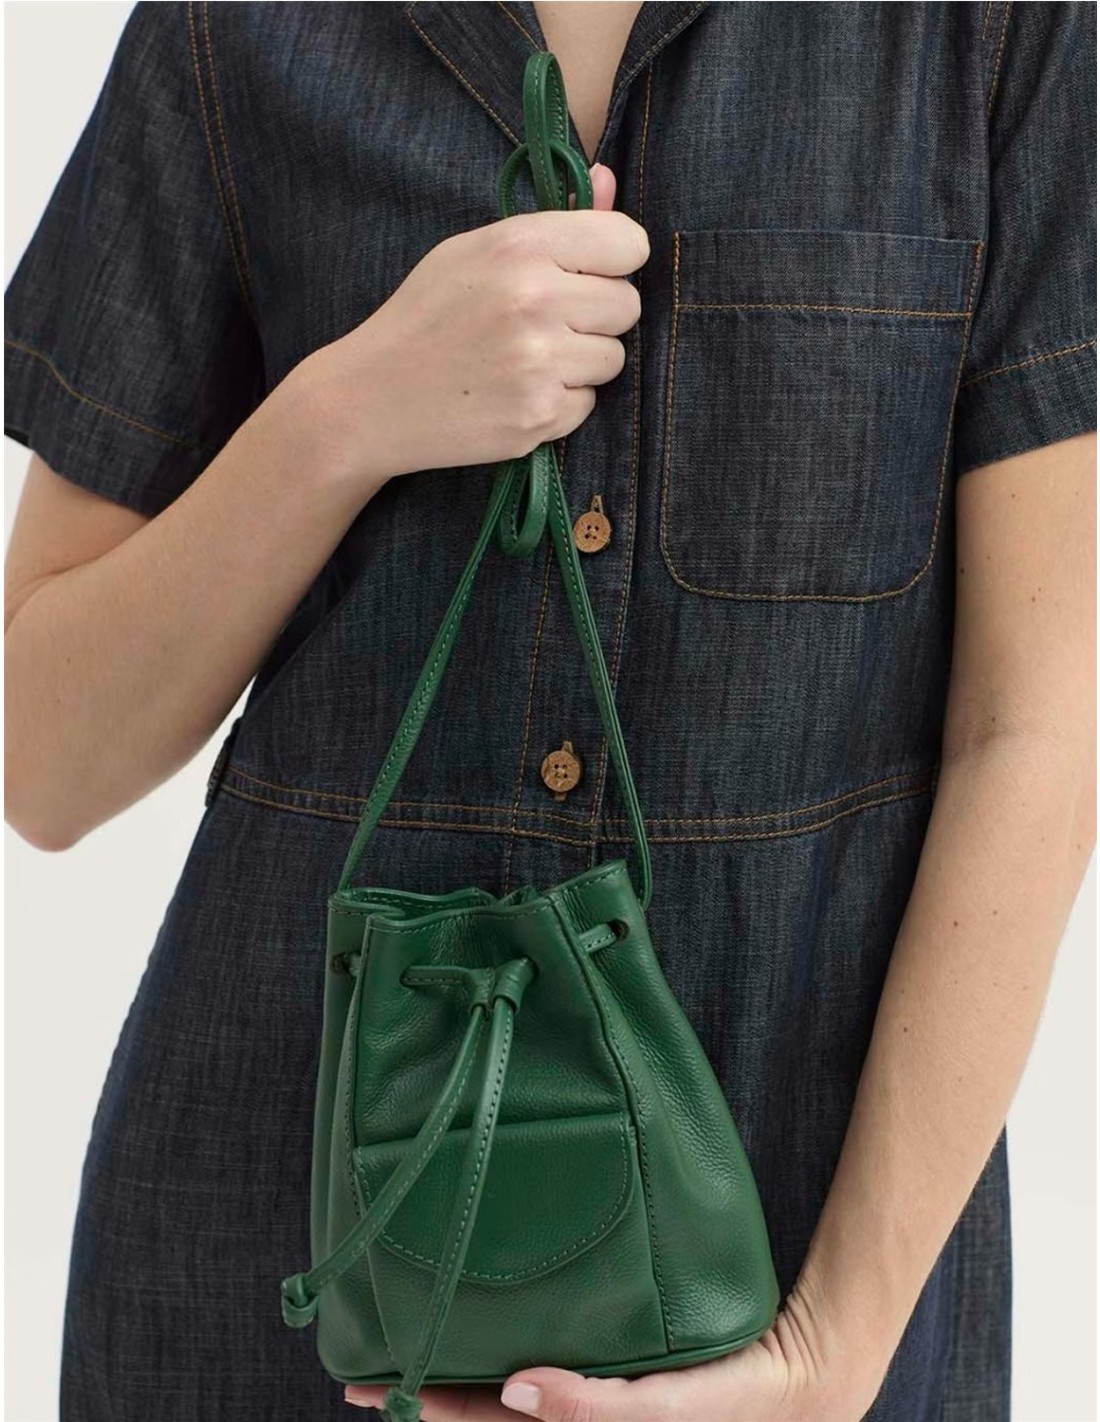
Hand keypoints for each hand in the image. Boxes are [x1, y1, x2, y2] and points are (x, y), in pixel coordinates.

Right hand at [303, 163, 646, 492]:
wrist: (371, 399)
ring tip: (525, 361)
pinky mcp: (539, 415)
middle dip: (596, 318)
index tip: (588, 275)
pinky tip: (514, 394)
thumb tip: (610, 179)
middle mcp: (536, 300)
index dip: (614, 261)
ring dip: (580, 364)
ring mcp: (539, 362)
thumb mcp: (475, 251)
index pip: (629, 243)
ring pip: (613, 358)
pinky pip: (586, 405)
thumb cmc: (425, 318)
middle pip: (627, 305)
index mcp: (521, 245)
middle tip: (544, 326)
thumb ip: (553, 221)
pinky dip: (559, 404)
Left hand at [344, 1296, 883, 1421]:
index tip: (371, 1391)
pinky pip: (544, 1376)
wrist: (801, 1376)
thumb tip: (517, 1391)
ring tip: (406, 1349)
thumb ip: (595, 1407)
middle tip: (359, 1374)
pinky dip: (504, 1363)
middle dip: (425, 1395)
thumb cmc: (734, 1398)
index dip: (429, 1408)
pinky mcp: (612, 1378)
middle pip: (485, 1415)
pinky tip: (487, 1337)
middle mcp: (574, 1420)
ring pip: (507, 1397)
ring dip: (456, 1378)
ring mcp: (590, 1402)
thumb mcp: (663, 1412)